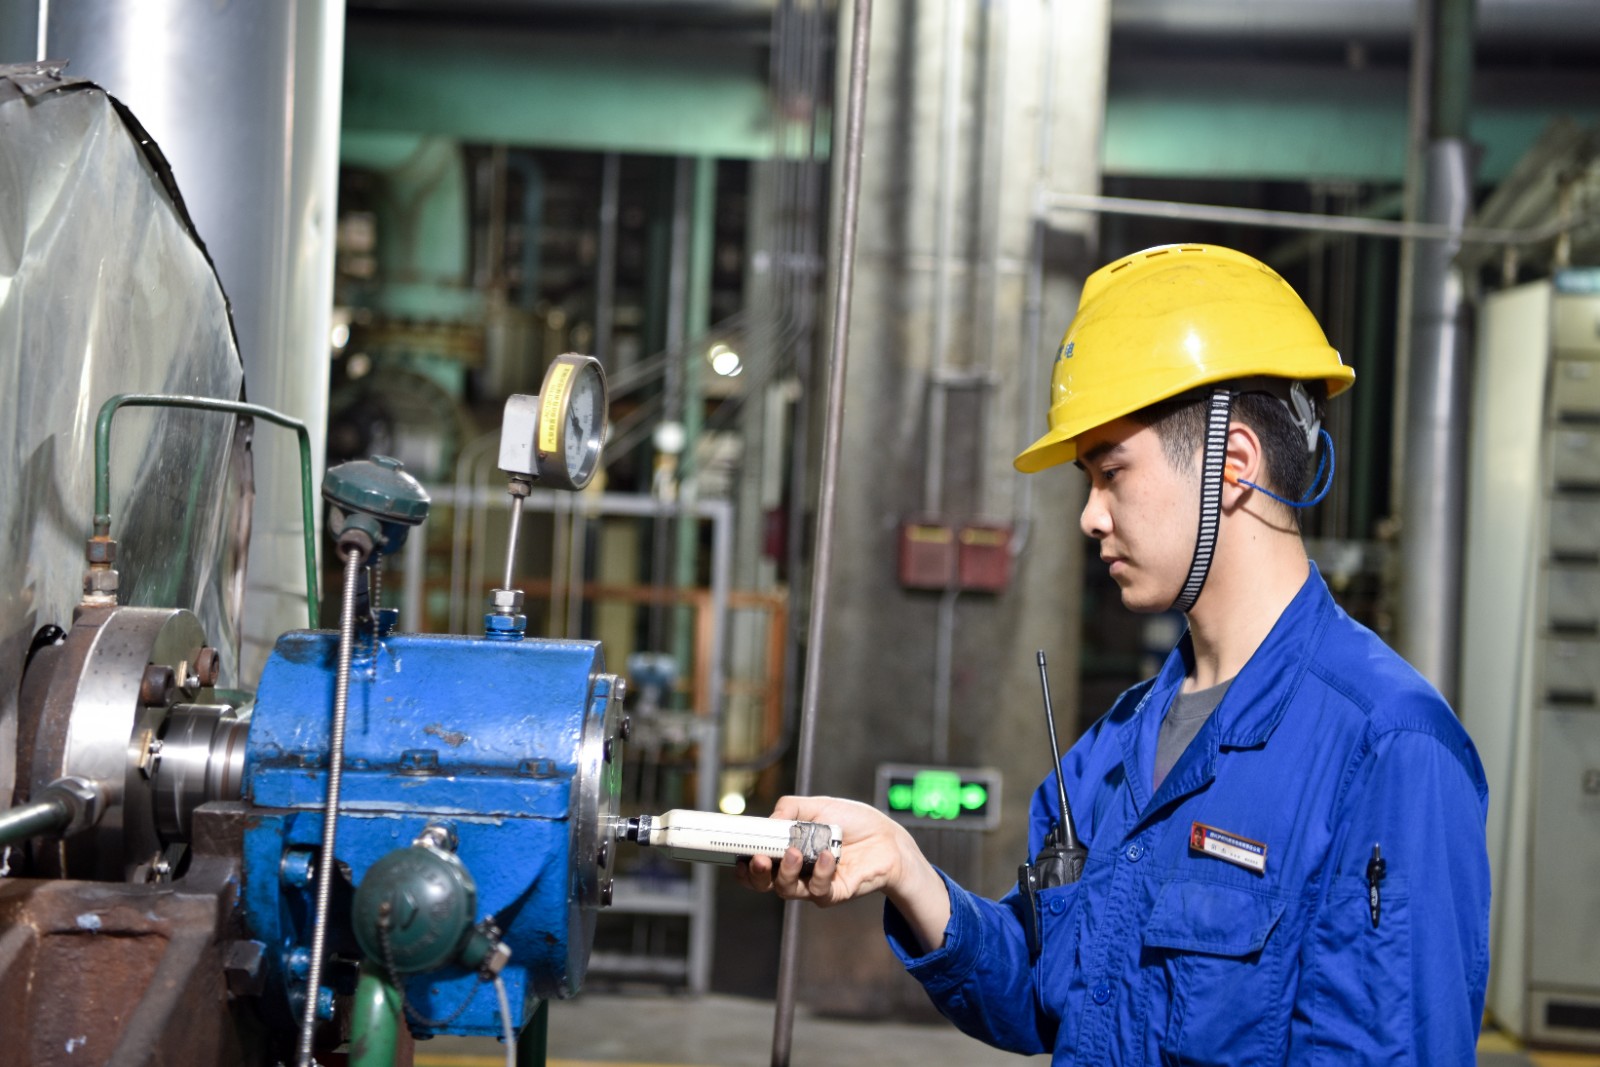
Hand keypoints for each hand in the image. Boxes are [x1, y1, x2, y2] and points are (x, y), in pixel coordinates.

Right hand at [734, 796, 950, 950]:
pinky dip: (821, 872)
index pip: (758, 864)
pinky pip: (819, 891)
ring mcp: (813, 883)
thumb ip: (789, 810)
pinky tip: (829, 855)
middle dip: (757, 876)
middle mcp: (797, 870)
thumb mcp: (816, 806)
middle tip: (760, 860)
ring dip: (787, 873)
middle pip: (766, 884)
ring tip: (795, 853)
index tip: (739, 858)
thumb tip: (769, 822)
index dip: (745, 866)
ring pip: (788, 891)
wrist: (886, 836)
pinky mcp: (833, 893)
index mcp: (787, 850)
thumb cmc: (851, 821)